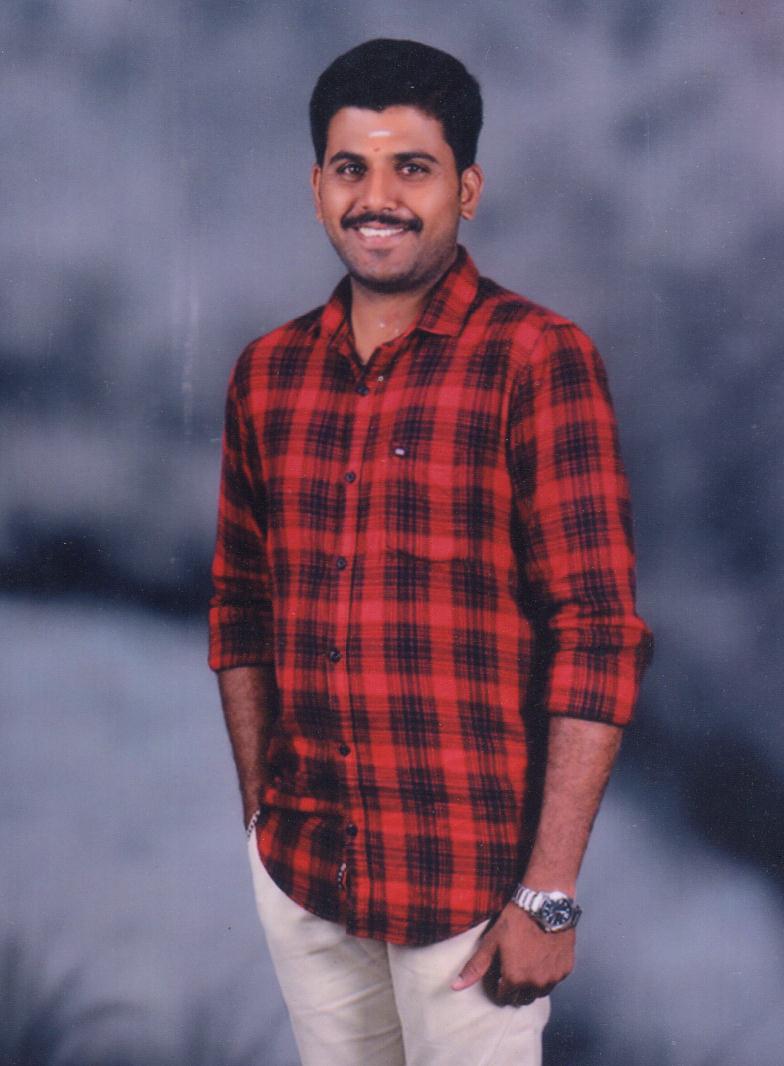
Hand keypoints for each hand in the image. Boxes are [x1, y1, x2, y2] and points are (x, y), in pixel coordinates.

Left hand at [451, 903, 574, 1005]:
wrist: (545, 903)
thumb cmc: (516, 920)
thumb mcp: (491, 941)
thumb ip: (475, 967)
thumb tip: (456, 986)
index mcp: (515, 979)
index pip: (503, 998)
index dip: (498, 987)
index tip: (498, 975)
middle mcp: (536, 984)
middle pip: (522, 999)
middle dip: (515, 989)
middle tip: (512, 969)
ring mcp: (553, 978)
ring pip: (539, 992)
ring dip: (532, 984)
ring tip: (527, 963)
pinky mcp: (566, 969)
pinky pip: (554, 980)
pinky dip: (548, 974)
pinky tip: (542, 957)